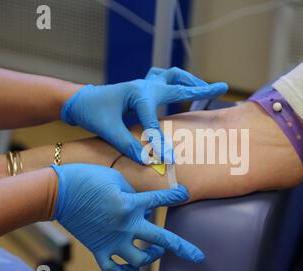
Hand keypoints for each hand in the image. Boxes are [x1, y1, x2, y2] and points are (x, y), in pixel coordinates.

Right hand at [51, 163, 203, 270]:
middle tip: (198, 256)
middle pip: (162, 240)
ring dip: (152, 257)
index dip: (176, 195)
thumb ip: (134, 194)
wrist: (58, 192)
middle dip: (183, 248)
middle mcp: (126, 225)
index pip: (162, 199)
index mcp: (131, 204)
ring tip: (155, 252)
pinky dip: (125, 270)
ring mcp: (112, 240)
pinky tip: (132, 266)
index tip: (184, 193)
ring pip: (140, 260)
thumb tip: (145, 209)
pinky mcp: (98, 249)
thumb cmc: (87, 179)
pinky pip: (114, 268)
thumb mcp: (116, 178)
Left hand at [60, 67, 227, 163]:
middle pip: (178, 86)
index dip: (162, 142)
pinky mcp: (144, 86)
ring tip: (206, 87)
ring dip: (191, 81)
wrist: (80, 99)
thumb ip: (128, 144)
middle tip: (223, 87)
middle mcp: (145, 85)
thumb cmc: (92, 112)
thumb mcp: (108, 130)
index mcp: (137, 95)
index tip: (170, 159)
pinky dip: (179, 81)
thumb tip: (147, 161)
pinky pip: (166, 79)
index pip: (155, 122)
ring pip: (174, 76)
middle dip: (202, 88)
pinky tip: (185, 88)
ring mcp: (145, 83)